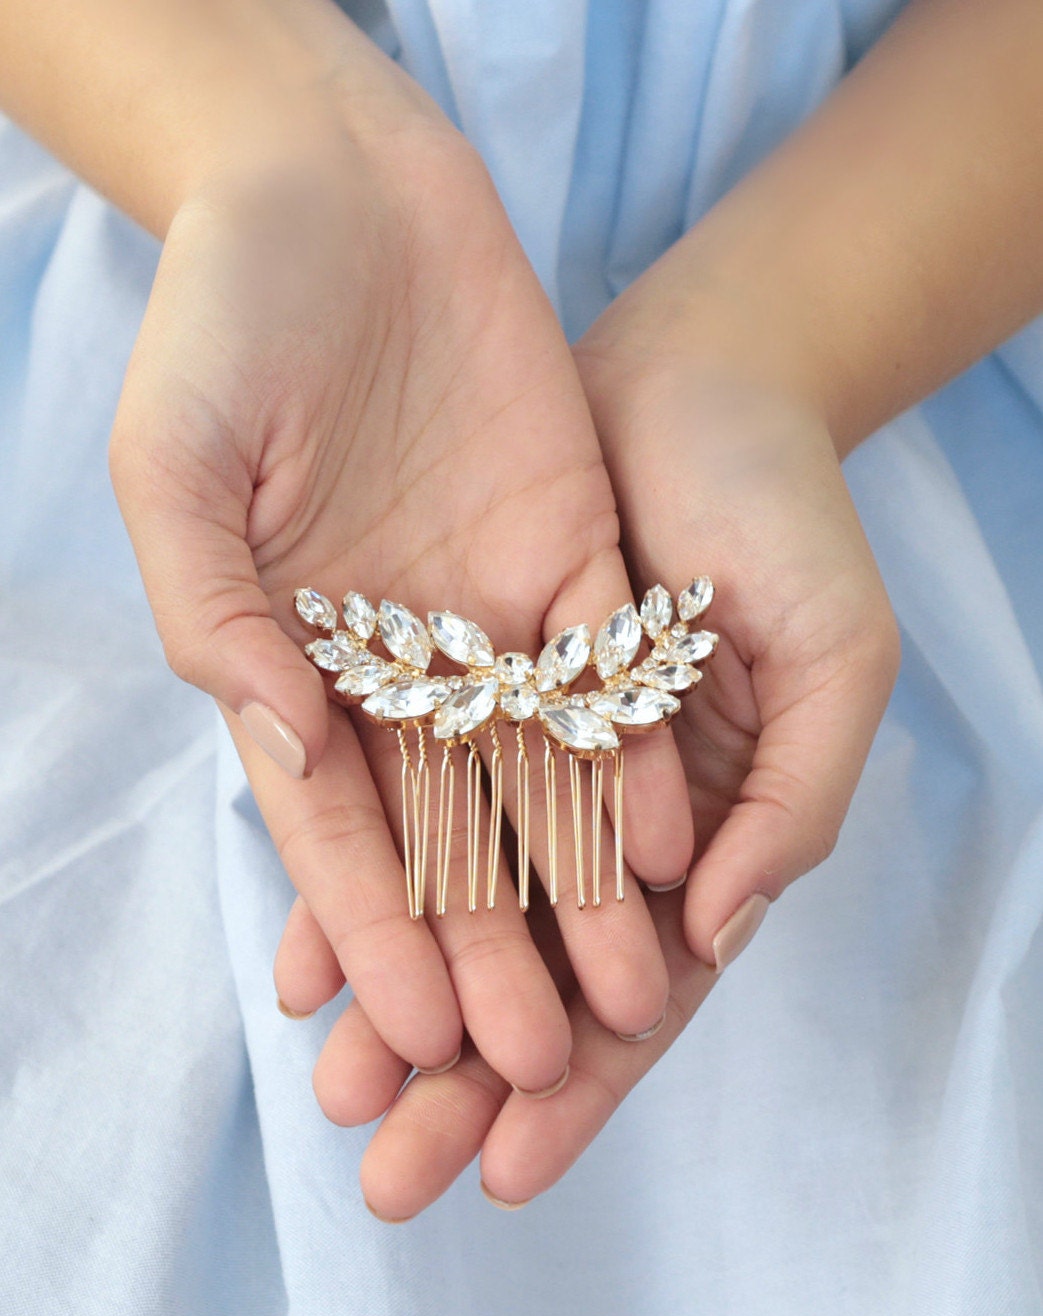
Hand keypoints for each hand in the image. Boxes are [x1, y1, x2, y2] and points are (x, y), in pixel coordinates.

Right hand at [108, 57, 692, 1093]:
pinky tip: (668, 850)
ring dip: (582, 891)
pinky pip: (611, 679)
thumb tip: (280, 748)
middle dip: (495, 948)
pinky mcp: (571, 552)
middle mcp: (394, 655)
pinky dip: (637, 761)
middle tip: (538, 1064)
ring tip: (632, 998)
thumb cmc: (226, 319)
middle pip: (451, 831)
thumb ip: (211, 616)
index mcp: (290, 657)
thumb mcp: (176, 467)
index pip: (338, 826)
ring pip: (542, 780)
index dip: (377, 930)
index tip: (417, 1031)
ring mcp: (485, 610)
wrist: (337, 191)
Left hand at [308, 311, 899, 1217]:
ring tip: (334, 1084)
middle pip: (532, 968)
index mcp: (708, 827)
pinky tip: (305, 952)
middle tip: (390, 1173)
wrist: (699, 379)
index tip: (509, 1168)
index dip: (581, 1081)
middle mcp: (608, 813)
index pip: (640, 985)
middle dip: (465, 1073)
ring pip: (455, 904)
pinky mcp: (460, 688)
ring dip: (398, 996)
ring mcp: (529, 756)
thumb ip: (793, 804)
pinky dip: (360, 875)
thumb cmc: (787, 517)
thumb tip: (713, 938)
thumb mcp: (835, 662)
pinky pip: (400, 799)